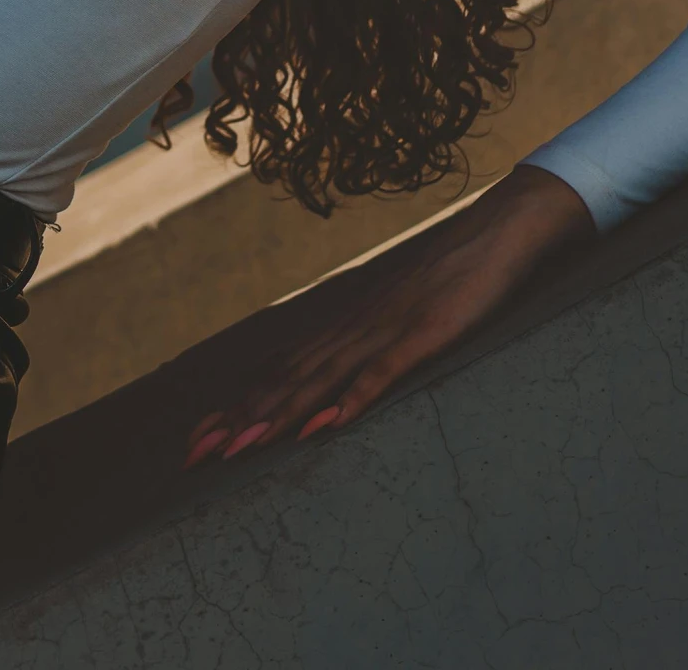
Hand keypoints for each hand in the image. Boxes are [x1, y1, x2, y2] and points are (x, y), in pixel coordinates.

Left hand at [182, 165, 594, 466]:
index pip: (275, 373)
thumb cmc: (445, 280)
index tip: (196, 439)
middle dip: (235, 420)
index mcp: (341, 329)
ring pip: (318, 379)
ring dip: (275, 415)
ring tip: (237, 447)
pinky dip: (351, 397)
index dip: (235, 407)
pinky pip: (381, 371)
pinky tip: (325, 424)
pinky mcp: (422, 336)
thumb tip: (326, 395)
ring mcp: (383, 331)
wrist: (494, 233)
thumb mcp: (394, 320)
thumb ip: (361, 353)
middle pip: (282, 381)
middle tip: (192, 455)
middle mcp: (349, 330)